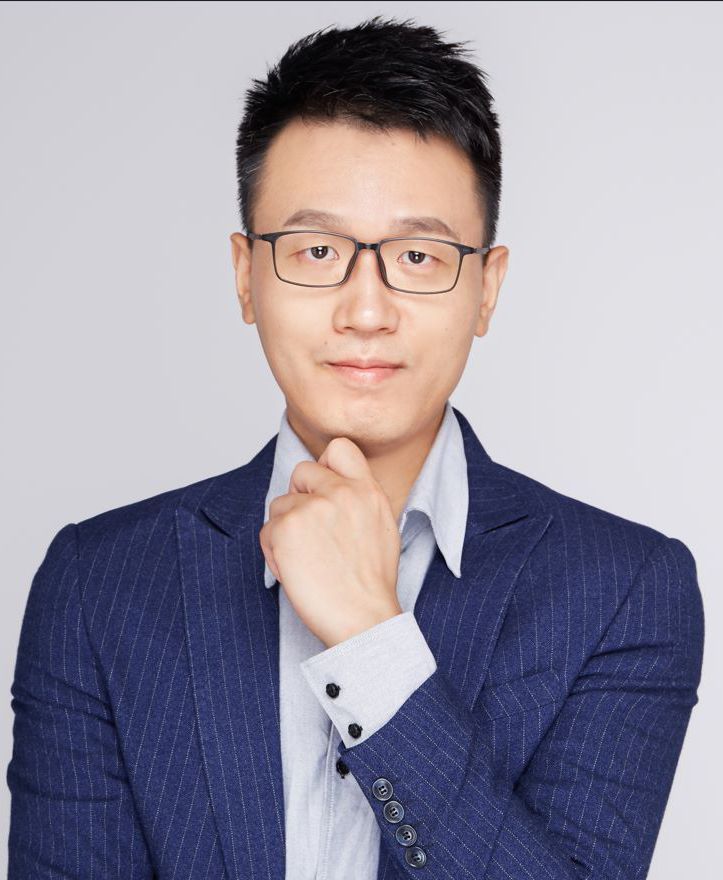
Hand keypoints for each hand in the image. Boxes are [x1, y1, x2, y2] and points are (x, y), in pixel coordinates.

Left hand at [259, 436, 402, 647]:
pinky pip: (267, 530)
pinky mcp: (285, 529)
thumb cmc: (371, 582)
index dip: (325, 465)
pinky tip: (295, 571)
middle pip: (301, 472)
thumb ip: (359, 499)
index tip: (322, 487)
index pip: (339, 448)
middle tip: (308, 532)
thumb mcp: (382, 527)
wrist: (363, 618)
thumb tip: (332, 488)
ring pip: (280, 504)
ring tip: (306, 560)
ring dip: (285, 529)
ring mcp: (311, 508)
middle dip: (299, 498)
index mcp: (367, 490)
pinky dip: (274, 551)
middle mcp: (340, 492)